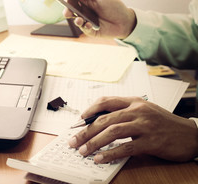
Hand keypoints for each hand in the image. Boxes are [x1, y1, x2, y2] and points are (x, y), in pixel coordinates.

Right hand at [63, 0, 136, 38]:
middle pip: (69, 10)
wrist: (125, 21)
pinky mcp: (89, 30)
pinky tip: (90, 25)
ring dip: (76, 20)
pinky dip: (85, 26)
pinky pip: (84, 29)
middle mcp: (83, 10)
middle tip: (67, 12)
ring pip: (75, 20)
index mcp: (84, 0)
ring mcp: (85, 21)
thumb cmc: (114, 6)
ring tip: (80, 20)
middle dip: (66, 11)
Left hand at [68, 96, 197, 162]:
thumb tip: (97, 122)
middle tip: (73, 141)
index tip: (78, 121)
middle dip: (85, 131)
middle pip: (104, 119)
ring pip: (112, 132)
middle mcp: (138, 111)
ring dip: (94, 142)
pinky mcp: (151, 141)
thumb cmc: (163, 123)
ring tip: (83, 151)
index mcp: (134, 101)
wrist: (190, 135)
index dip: (89, 110)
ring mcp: (145, 125)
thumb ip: (123, 113)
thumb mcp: (143, 111)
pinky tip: (100, 158)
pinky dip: (110, 154)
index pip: (106, 101)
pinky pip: (126, 148)